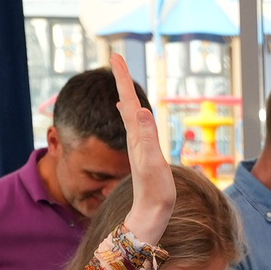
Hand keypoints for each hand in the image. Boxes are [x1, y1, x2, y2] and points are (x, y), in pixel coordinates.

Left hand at [108, 48, 174, 242]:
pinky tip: (129, 112)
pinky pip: (135, 126)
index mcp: (136, 135)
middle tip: (117, 59)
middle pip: (126, 102)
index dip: (123, 78)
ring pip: (129, 113)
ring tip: (122, 82)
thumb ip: (147, 136)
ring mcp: (138, 145)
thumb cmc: (155, 190)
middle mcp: (134, 137)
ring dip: (126, 95)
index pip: (128, 100)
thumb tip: (140, 109)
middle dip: (123, 80)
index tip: (115, 57)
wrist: (151, 213)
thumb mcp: (152, 162)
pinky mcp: (143, 152)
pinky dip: (132, 113)